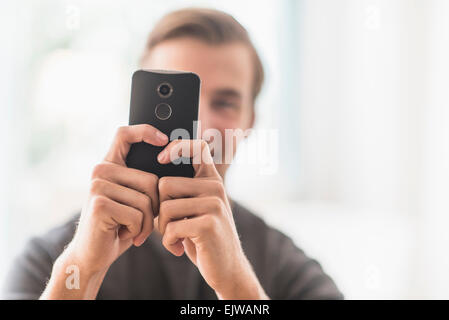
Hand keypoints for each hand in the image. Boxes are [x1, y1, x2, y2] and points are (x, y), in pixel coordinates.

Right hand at [67, 124, 166, 273]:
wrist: (93, 255)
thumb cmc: (119, 225)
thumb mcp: (133, 199)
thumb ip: (143, 182)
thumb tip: (173, 166)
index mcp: (109, 166)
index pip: (124, 134)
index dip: (145, 131)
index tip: (164, 139)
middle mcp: (100, 171)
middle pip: (150, 179)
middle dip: (154, 206)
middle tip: (140, 221)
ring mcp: (98, 186)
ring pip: (146, 200)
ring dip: (147, 222)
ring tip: (131, 229)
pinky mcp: (100, 203)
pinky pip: (138, 215)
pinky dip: (138, 230)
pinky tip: (124, 234)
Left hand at [157, 139, 268, 298]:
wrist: (227, 268)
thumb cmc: (203, 236)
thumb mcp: (196, 208)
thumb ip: (183, 190)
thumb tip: (154, 172)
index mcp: (211, 180)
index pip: (197, 147)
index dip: (177, 146)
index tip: (161, 158)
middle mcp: (215, 188)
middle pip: (165, 184)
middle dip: (159, 209)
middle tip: (169, 226)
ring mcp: (214, 205)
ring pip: (165, 208)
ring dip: (163, 229)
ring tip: (175, 237)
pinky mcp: (208, 224)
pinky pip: (171, 228)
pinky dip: (168, 242)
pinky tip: (178, 248)